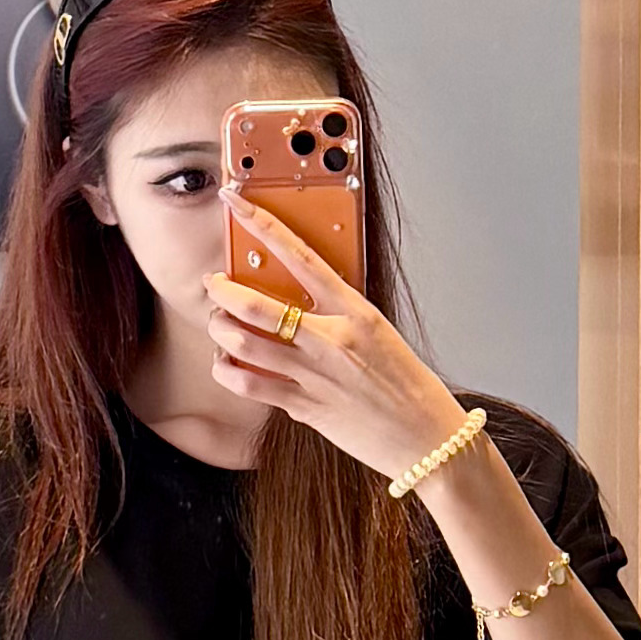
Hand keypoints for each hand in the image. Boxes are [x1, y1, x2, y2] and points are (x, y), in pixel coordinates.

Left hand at [205, 196, 470, 485]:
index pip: (300, 256)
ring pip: (243, 345)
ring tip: (218, 325)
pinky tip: (228, 365)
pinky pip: (250, 386)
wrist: (428, 437)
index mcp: (355, 311)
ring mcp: (315, 375)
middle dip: (222, 292)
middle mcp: (331, 339)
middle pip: (255, 306)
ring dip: (220, 331)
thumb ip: (337, 314)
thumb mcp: (377, 333)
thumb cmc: (407, 384)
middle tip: (212, 285)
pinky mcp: (305, 408)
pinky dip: (229, 371)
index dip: (262, 224)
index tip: (235, 202)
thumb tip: (296, 299)